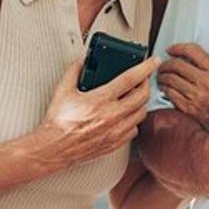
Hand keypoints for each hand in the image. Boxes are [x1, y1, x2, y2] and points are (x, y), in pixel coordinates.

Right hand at [38, 56, 159, 167]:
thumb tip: (82, 60)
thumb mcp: (62, 91)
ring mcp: (115, 131)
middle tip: (143, 79)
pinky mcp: (116, 143)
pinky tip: (126, 116)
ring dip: (141, 102)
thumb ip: (73, 71)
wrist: (54, 148)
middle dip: (146, 84)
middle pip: (142, 96)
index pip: (130, 79)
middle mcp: (111, 116)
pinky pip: (134, 130)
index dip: (145, 67)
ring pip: (142, 113)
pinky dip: (134, 120)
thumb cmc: (58, 122)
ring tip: (135, 96)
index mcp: (100, 100)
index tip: (153, 61)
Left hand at [158, 36, 208, 134]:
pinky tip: (164, 88)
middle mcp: (206, 82)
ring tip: (161, 76)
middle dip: (166, 63)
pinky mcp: (187, 107)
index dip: (178, 47)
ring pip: (171, 78)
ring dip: (162, 76)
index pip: (192, 51)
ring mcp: (196, 95)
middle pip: (178, 64)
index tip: (170, 50)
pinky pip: (169, 92)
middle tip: (163, 65)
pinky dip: (164, 88)